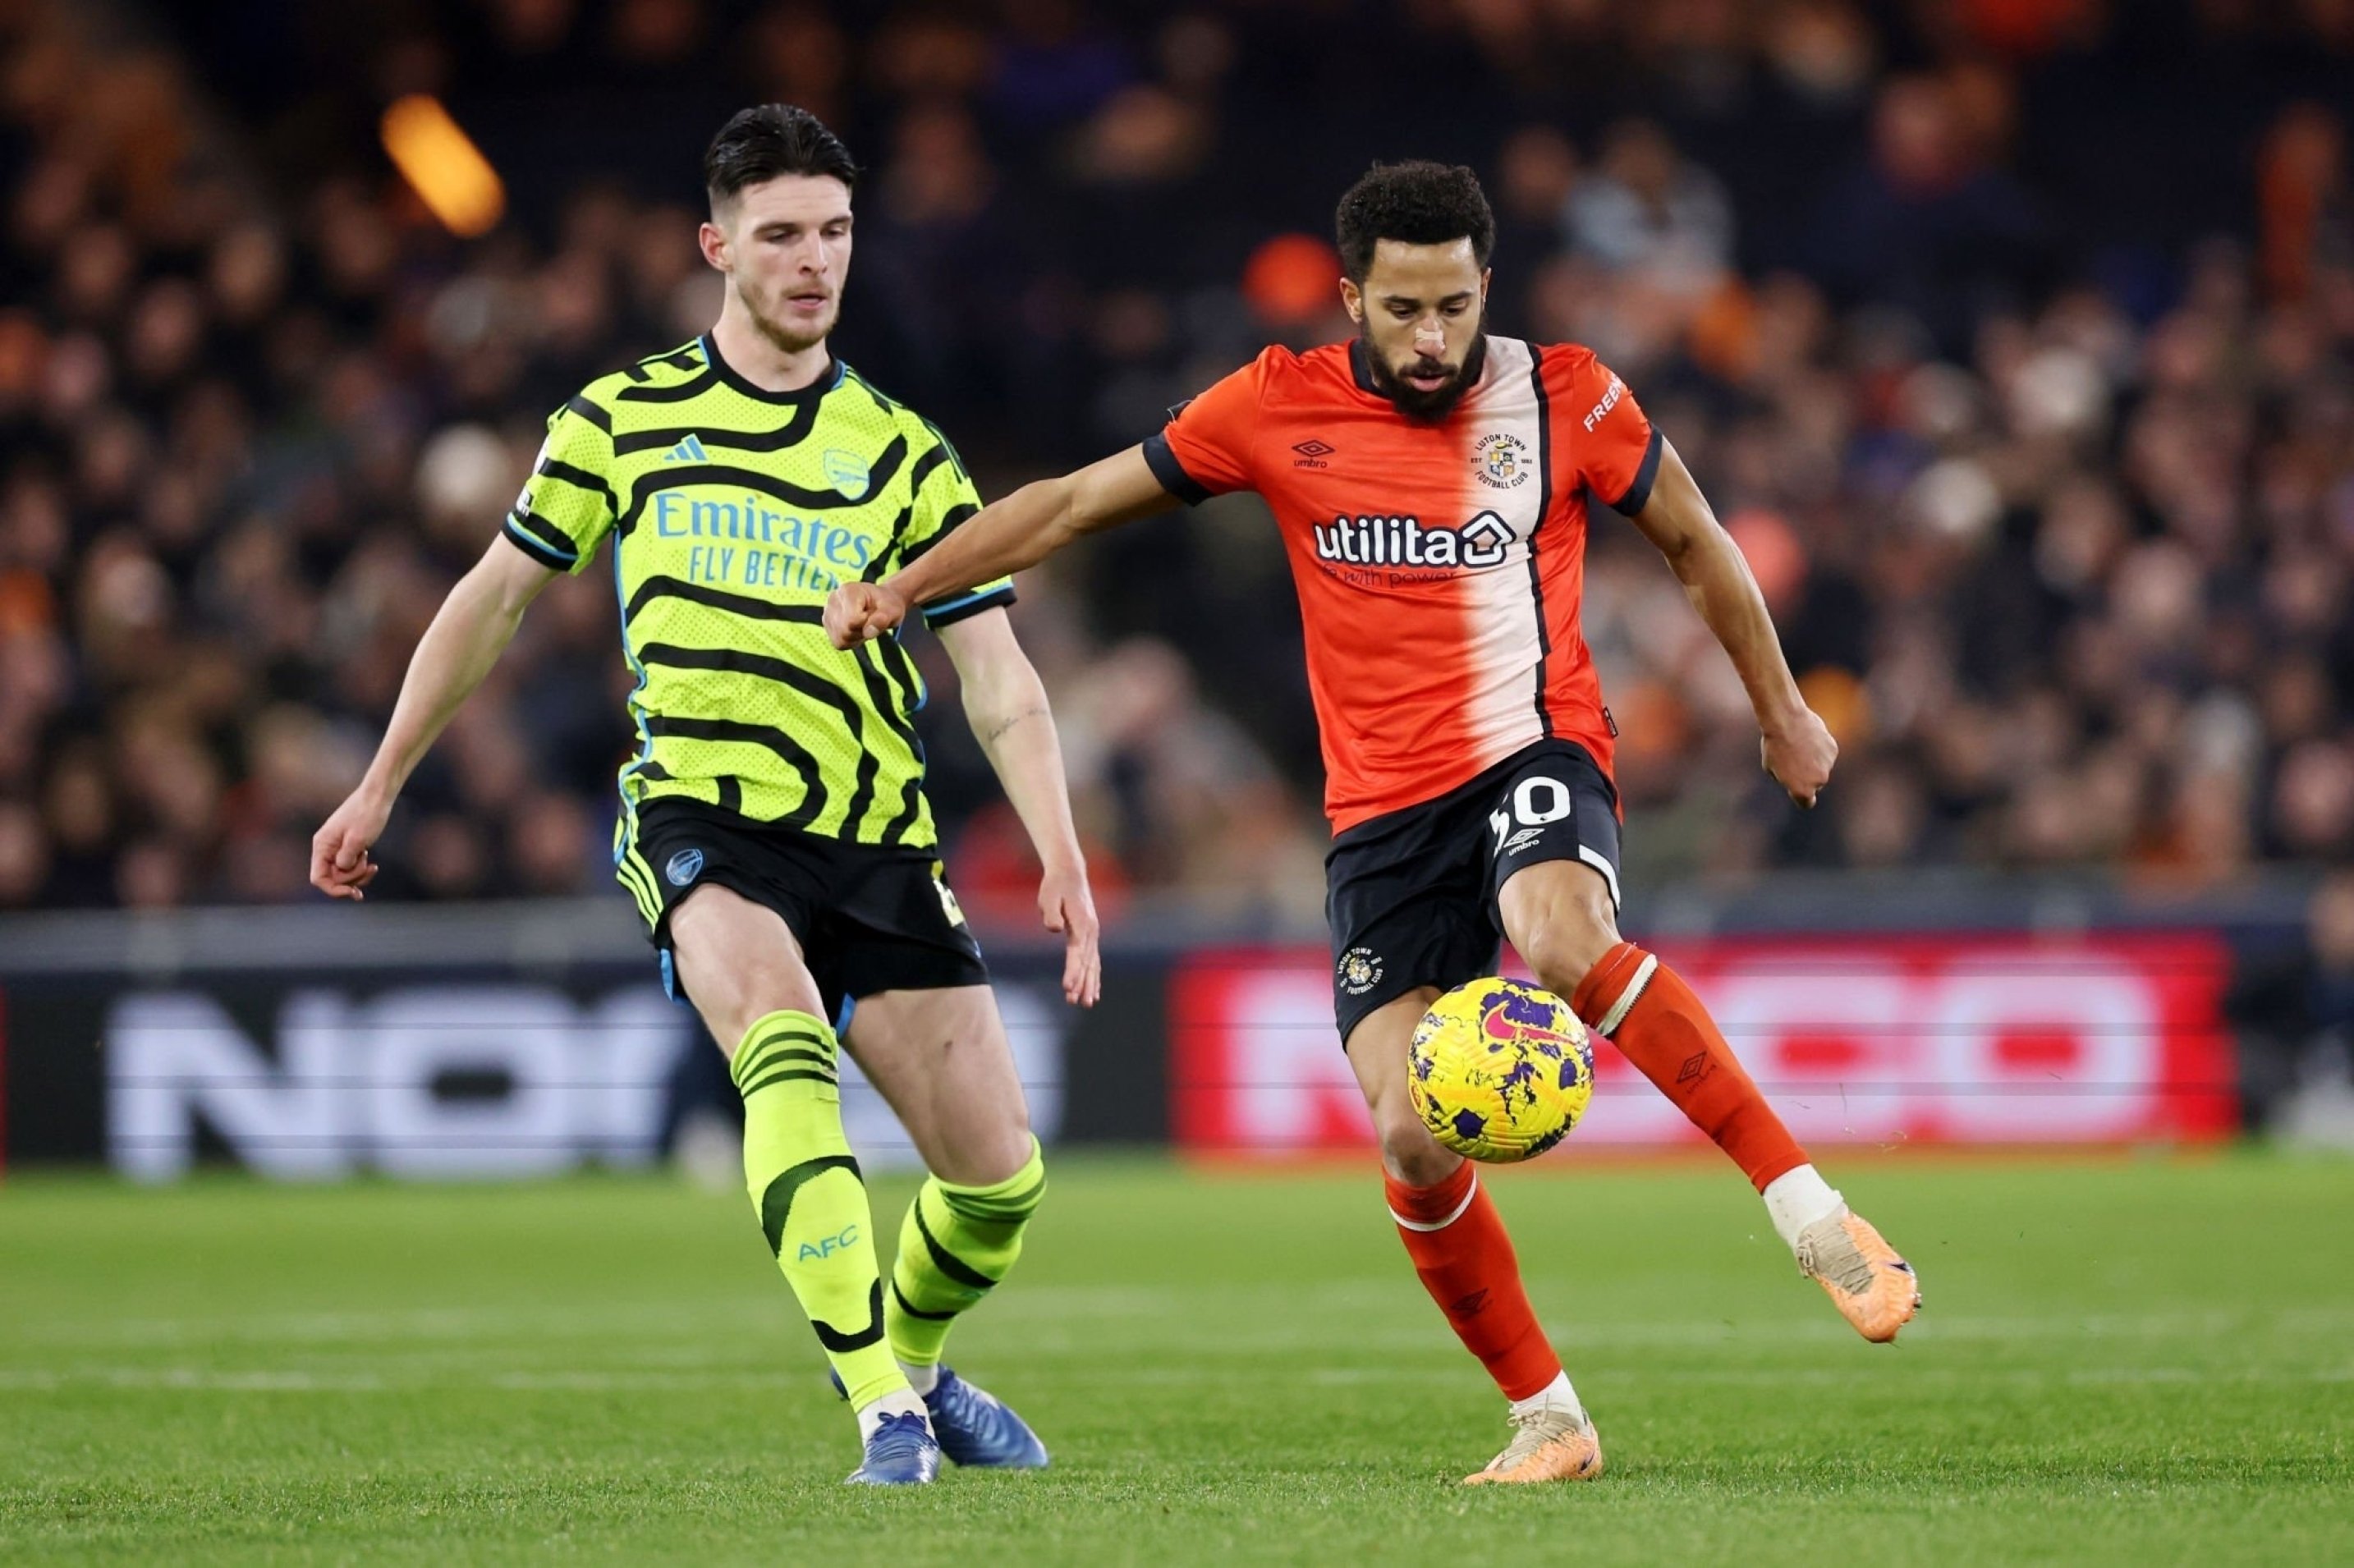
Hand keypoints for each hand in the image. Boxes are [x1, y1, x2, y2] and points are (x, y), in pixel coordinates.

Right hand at [311, 784, 391, 899]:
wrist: (377, 797)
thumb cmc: (367, 814)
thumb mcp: (358, 839)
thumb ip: (346, 858)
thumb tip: (340, 871)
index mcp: (322, 845)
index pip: (318, 878)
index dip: (333, 889)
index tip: (352, 891)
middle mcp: (325, 848)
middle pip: (333, 878)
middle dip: (352, 879)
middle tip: (370, 867)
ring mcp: (336, 848)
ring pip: (343, 875)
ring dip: (359, 875)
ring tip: (373, 865)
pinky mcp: (348, 848)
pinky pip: (350, 867)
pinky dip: (361, 870)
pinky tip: (373, 867)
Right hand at [825, 581, 909, 648]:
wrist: (881, 602)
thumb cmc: (887, 604)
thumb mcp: (893, 610)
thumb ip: (883, 619)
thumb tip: (869, 632)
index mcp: (848, 590)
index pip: (852, 621)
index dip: (866, 623)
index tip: (872, 614)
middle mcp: (833, 599)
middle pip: (844, 632)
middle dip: (861, 632)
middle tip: (870, 621)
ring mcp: (827, 611)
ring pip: (840, 639)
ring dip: (856, 637)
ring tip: (864, 624)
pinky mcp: (827, 623)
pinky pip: (838, 643)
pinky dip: (850, 641)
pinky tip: (857, 630)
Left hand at [1039, 861, 1100, 1007]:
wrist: (1070, 873)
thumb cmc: (1056, 886)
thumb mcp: (1049, 896)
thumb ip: (1051, 913)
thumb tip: (1054, 928)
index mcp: (1081, 924)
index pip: (1077, 953)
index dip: (1073, 971)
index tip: (1068, 987)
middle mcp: (1091, 931)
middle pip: (1088, 963)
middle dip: (1083, 984)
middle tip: (1077, 1002)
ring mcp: (1093, 934)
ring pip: (1093, 964)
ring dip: (1090, 984)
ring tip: (1087, 1003)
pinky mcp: (1090, 935)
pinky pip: (1094, 960)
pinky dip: (1094, 976)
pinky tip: (1094, 990)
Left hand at [1761, 705, 1837, 808]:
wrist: (1786, 721)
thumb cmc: (1774, 745)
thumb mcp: (1771, 769)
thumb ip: (1787, 779)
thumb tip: (1794, 779)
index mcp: (1802, 790)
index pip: (1806, 803)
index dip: (1801, 798)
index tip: (1798, 792)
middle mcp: (1819, 781)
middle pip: (1815, 784)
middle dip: (1807, 776)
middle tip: (1793, 760)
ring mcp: (1828, 765)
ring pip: (1821, 768)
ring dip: (1813, 761)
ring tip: (1798, 746)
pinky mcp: (1833, 750)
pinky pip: (1826, 754)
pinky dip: (1819, 749)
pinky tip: (1808, 738)